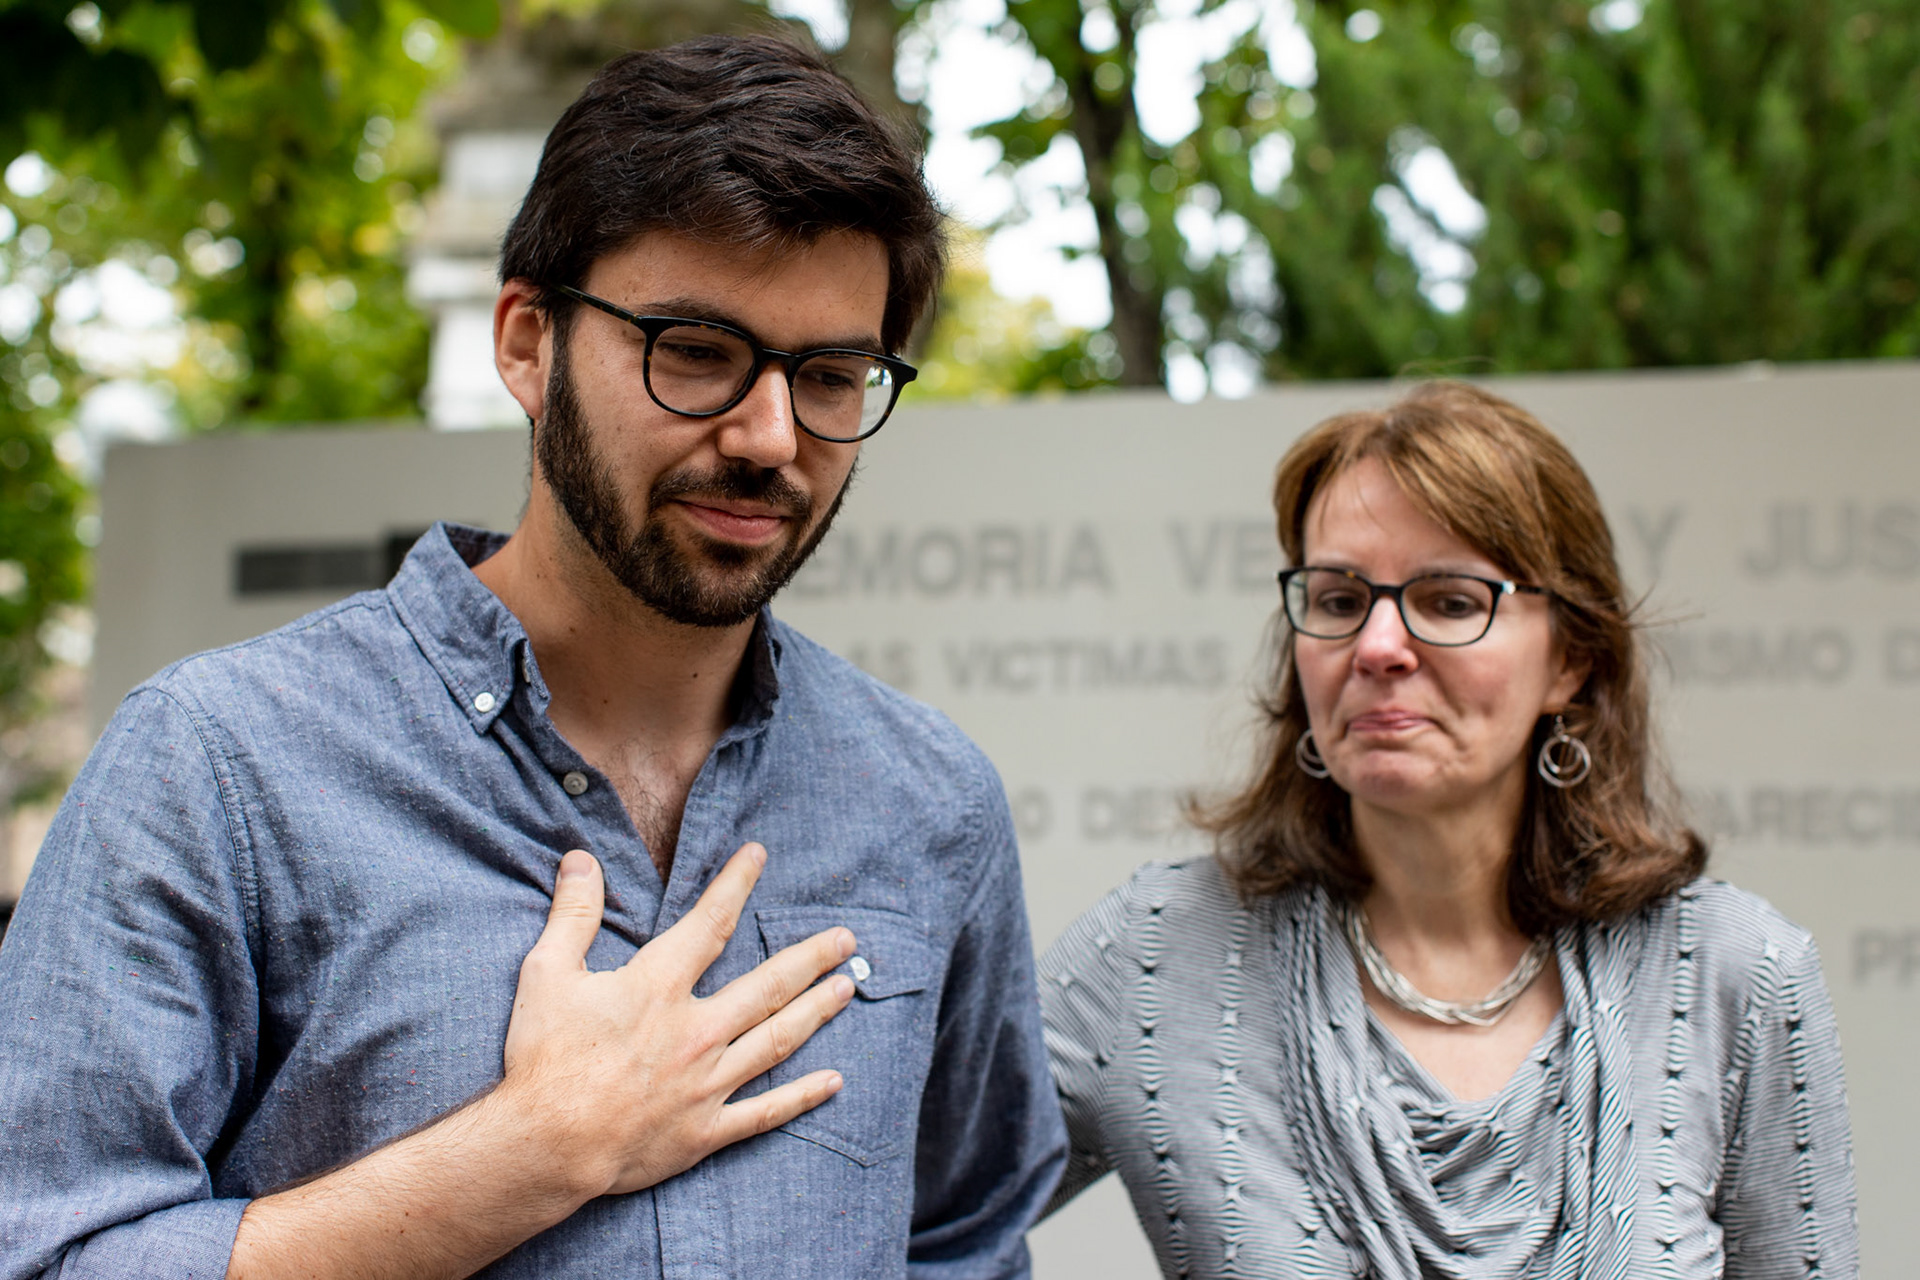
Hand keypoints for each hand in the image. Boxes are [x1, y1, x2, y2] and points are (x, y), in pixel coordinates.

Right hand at [500, 842, 854, 1197]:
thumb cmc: (544, 1059)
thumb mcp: (547, 973)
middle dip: (811, 957)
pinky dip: (802, 1097)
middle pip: (769, 985)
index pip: (709, 923)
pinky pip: (766, 1111)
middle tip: (847, 939)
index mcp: (659, 988)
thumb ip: (572, 914)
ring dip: (816, 1011)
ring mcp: (707, 1083)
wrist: (546, 1146)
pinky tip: (834, 1082)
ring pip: (778, 1039)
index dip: (736, 884)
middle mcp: (696, 1030)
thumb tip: (581, 859)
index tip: (759, 856)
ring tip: (846, 988)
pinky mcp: (706, 1130)